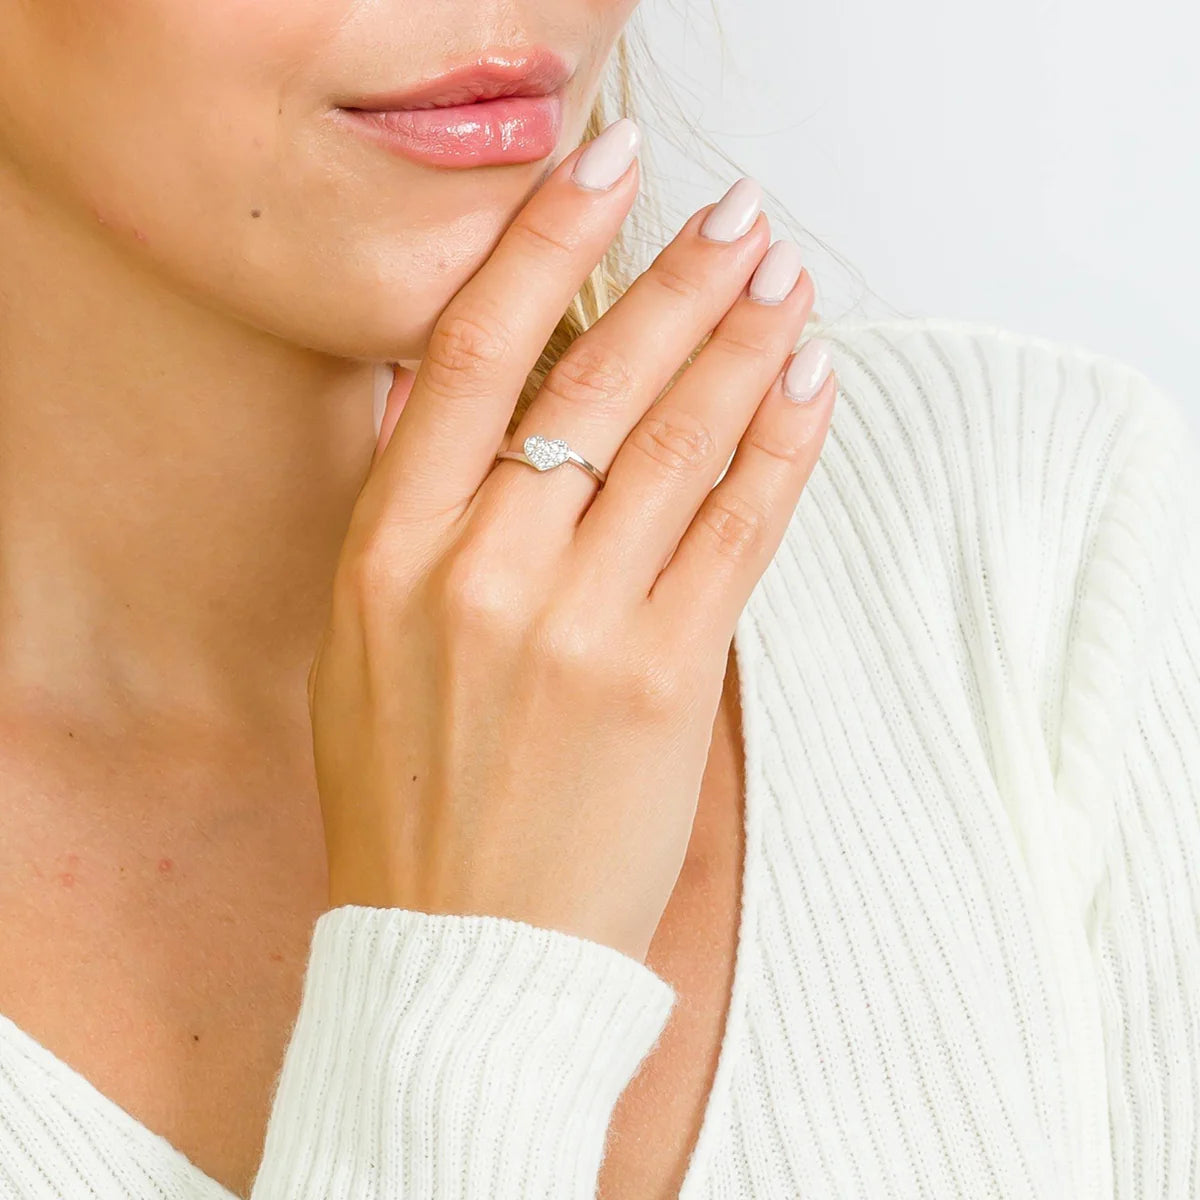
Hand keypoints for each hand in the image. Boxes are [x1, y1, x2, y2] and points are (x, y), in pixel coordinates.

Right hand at [306, 119, 835, 963]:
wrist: (457, 949)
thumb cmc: (406, 797)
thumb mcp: (359, 643)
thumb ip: (404, 512)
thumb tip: (440, 389)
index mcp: (388, 551)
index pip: (472, 353)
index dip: (544, 244)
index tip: (603, 172)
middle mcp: (477, 571)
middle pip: (595, 381)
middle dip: (678, 284)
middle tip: (737, 219)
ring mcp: (573, 625)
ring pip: (677, 445)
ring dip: (744, 347)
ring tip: (785, 280)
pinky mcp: (661, 682)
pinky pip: (733, 536)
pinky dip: (779, 453)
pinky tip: (809, 388)